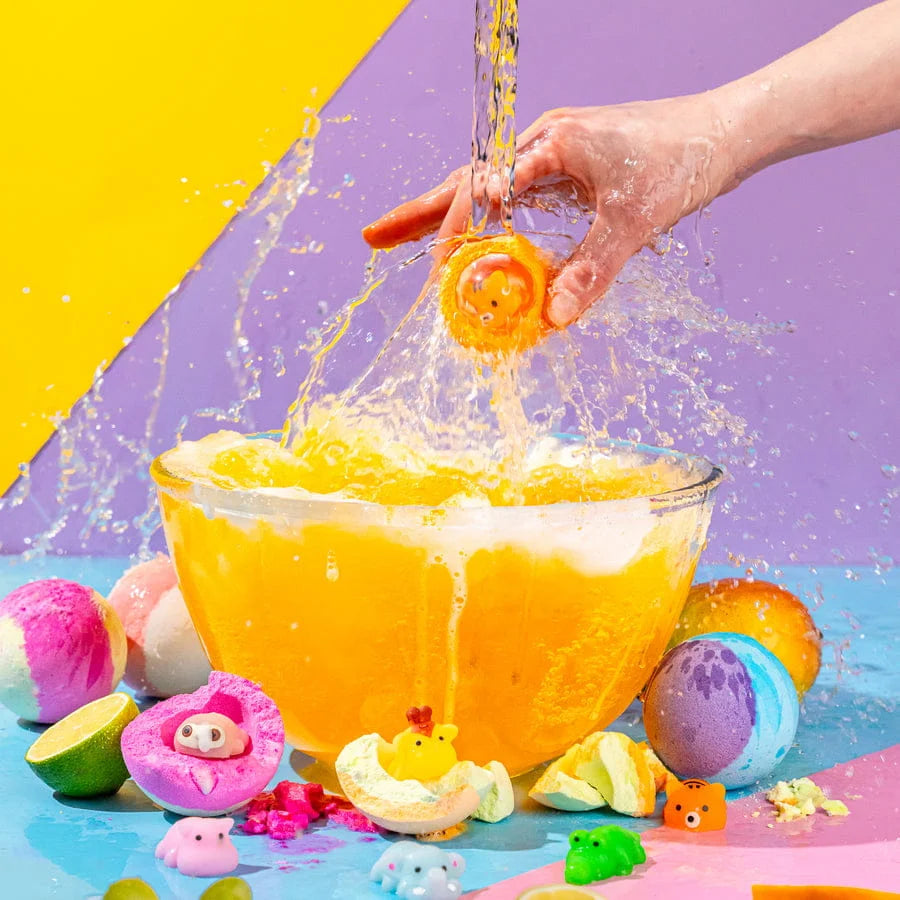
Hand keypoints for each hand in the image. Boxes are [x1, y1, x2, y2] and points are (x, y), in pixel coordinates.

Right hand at [363, 94, 738, 326]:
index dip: (454, 237)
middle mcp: (541, 144)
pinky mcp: (565, 167)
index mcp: (549, 145)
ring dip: (445, 214)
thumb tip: (551, 317)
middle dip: (418, 213)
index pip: (481, 192)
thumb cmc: (682, 160)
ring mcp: (550, 154)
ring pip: (483, 187)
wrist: (724, 131)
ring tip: (404, 237)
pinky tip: (476, 237)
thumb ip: (590, 269)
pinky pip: (512, 195)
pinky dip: (487, 218)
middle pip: (464, 182)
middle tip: (372, 238)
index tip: (438, 278)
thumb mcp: (634, 222)